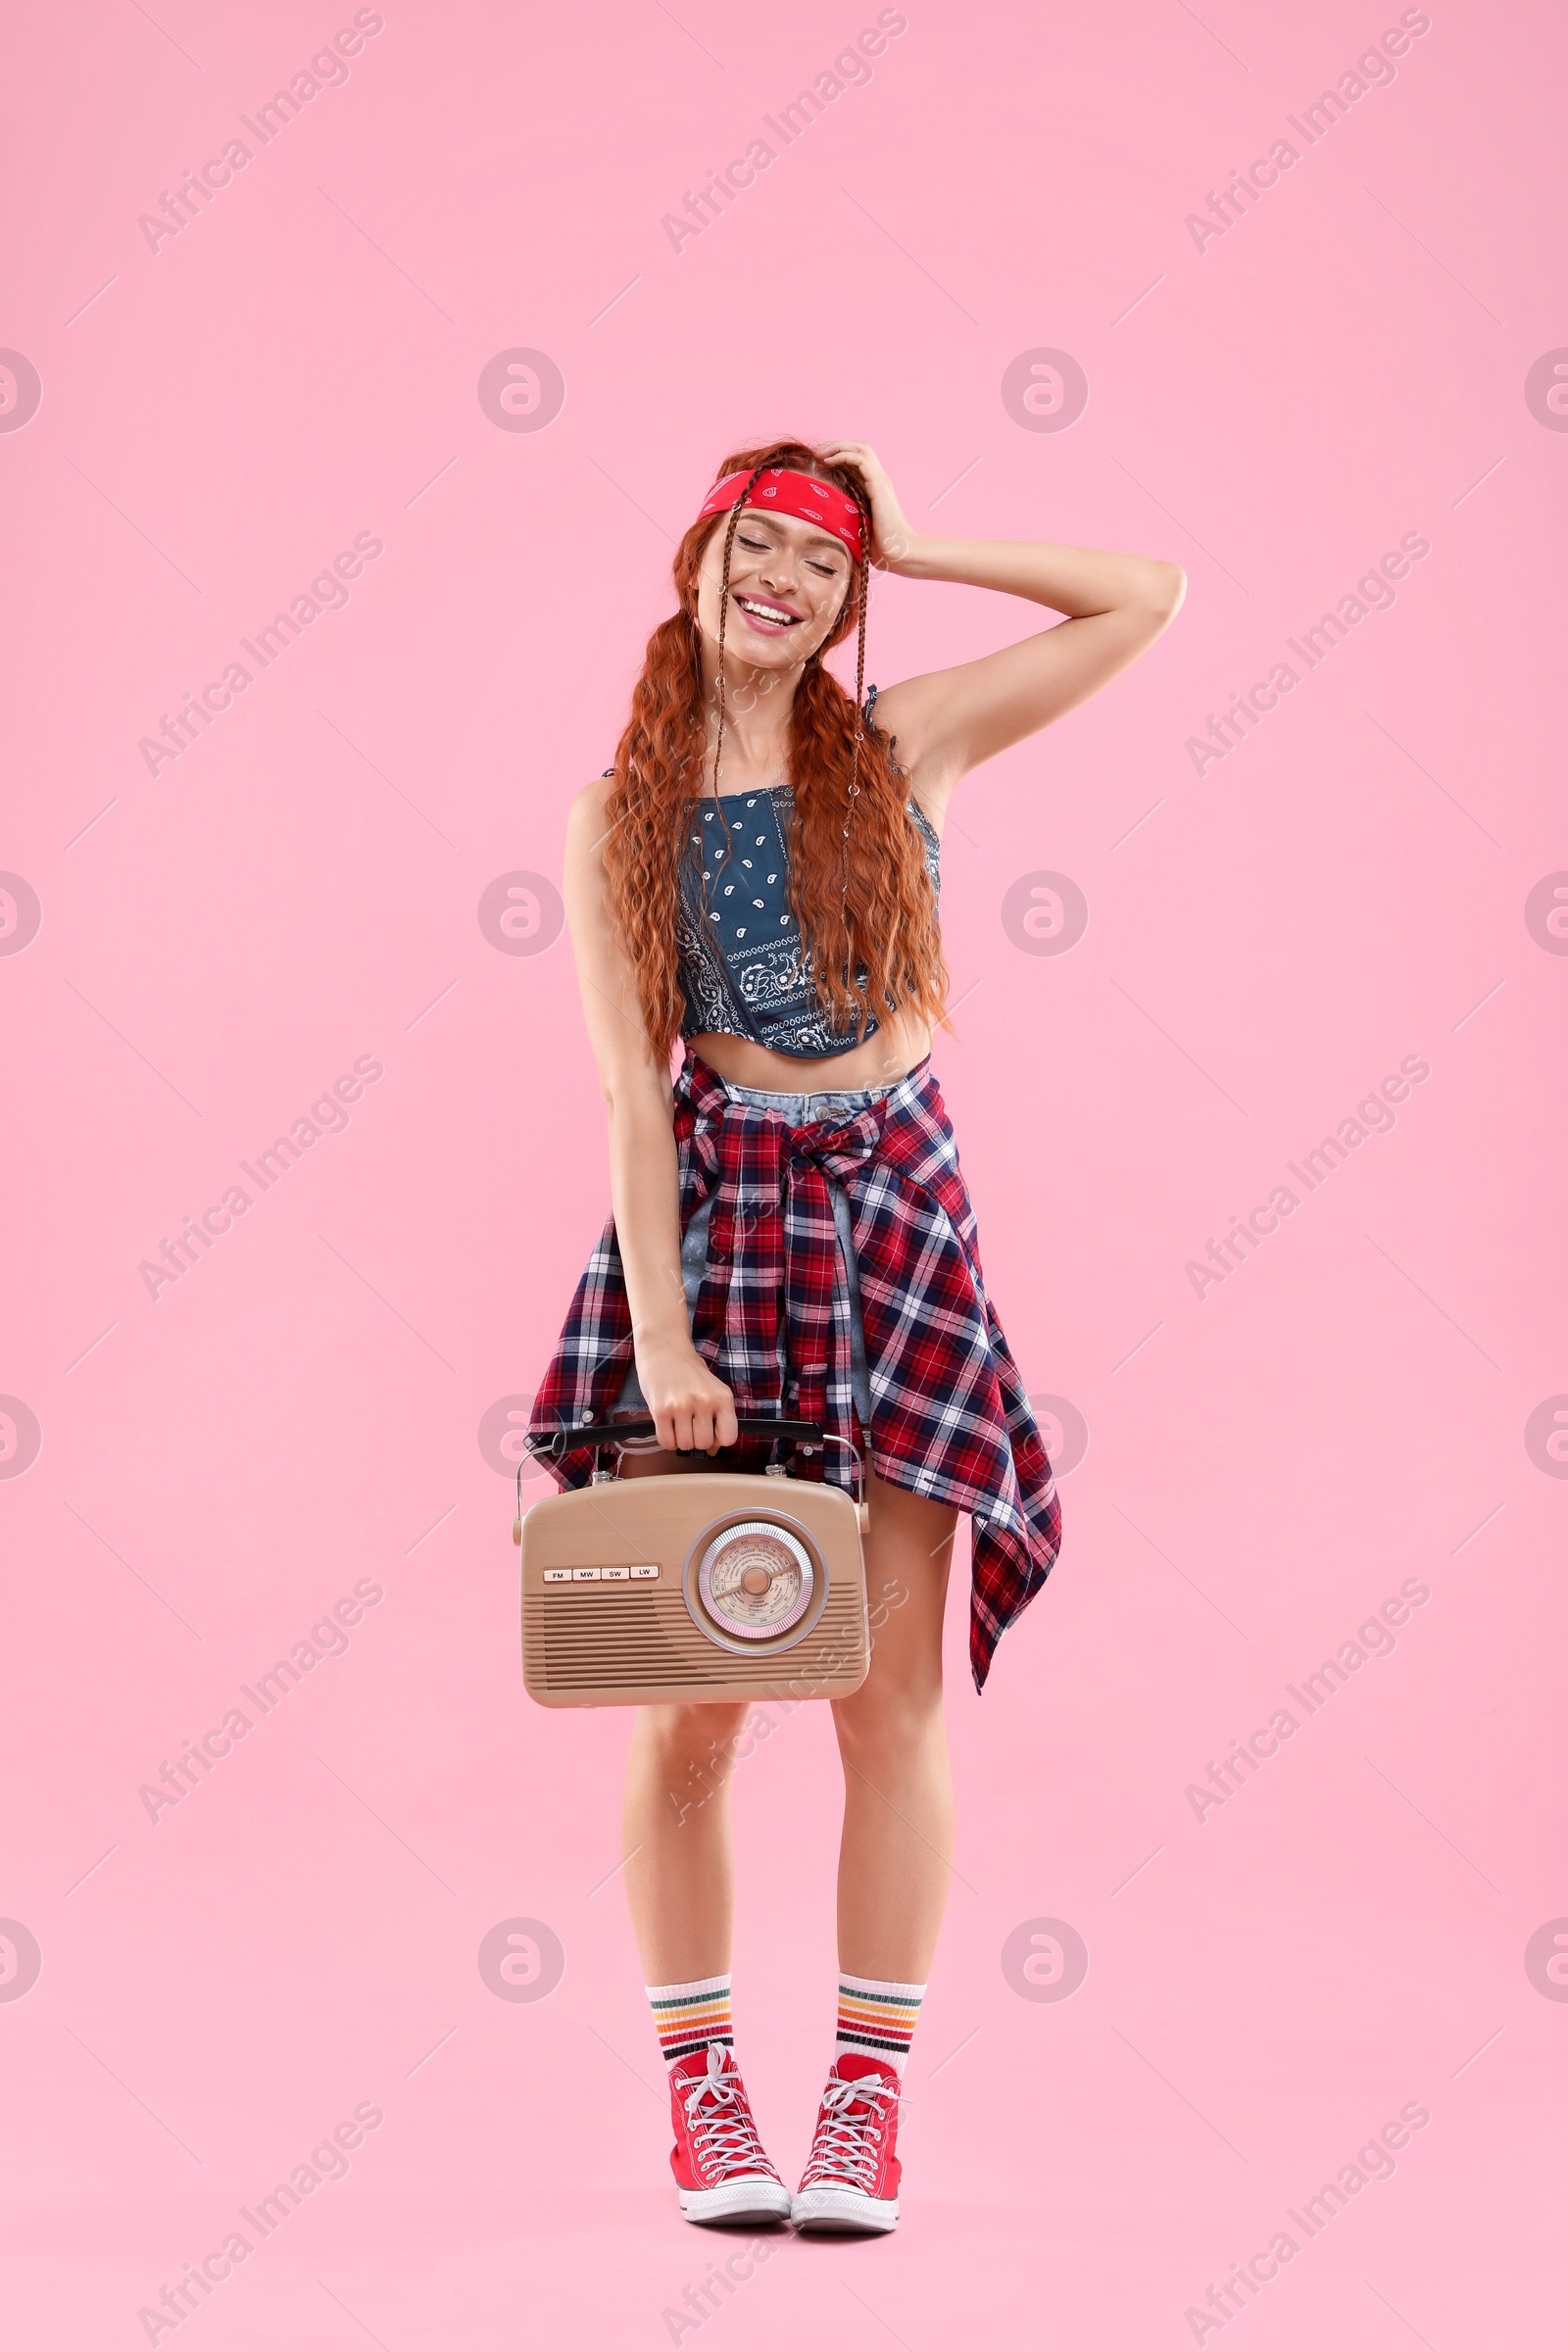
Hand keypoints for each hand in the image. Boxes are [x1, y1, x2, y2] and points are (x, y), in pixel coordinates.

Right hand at [633, 1334, 738, 1453]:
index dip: (718, 1441)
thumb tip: (715, 1449)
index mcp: (723, 1397)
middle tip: (689, 1424)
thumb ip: (718, 1417)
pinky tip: (666, 1424)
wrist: (663, 1348)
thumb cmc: (688, 1370)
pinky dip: (666, 1439)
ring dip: (680, 1439)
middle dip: (696, 1439)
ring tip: (677, 1421)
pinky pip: (666, 1442)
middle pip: (704, 1443)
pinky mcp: (661, 1410)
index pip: (729, 1437)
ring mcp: (681, 1406)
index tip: (710, 1434)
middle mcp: (704, 1401)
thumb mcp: (712, 1389)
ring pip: (685, 1445)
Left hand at [814, 440, 918, 572]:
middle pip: (859, 447)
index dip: (838, 453)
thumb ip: (847, 516)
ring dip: (837, 446)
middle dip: (835, 445)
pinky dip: (842, 456)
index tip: (818, 461)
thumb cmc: (880, 546)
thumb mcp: (858, 526)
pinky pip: (860, 460)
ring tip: (820, 454)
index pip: (857, 457)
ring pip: (860, 448)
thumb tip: (824, 520)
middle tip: (816, 452)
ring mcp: (880, 481)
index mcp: (875, 486)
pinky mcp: (879, 486)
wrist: (899, 552)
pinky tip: (828, 462)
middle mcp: (879, 479)